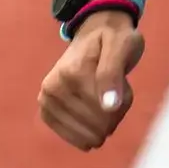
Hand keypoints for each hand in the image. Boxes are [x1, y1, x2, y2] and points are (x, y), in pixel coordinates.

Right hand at [38, 10, 142, 150]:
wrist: (94, 31)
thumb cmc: (113, 39)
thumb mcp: (122, 46)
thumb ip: (113, 74)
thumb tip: (109, 107)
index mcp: (73, 72)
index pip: (106, 111)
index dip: (123, 102)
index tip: (122, 82)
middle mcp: (54, 87)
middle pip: (97, 125)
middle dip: (113, 112)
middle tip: (113, 87)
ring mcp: (46, 99)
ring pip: (88, 134)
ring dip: (104, 120)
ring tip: (102, 95)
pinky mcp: (45, 110)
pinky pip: (73, 137)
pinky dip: (89, 128)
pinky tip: (92, 111)